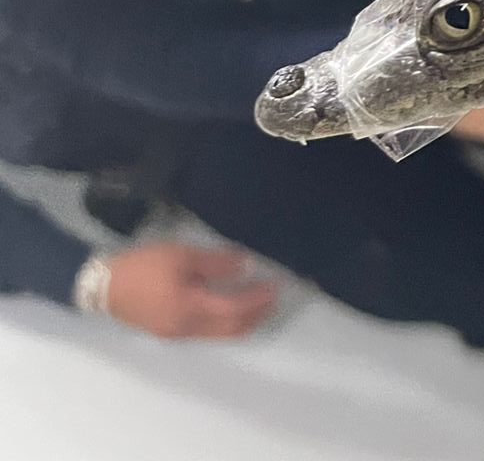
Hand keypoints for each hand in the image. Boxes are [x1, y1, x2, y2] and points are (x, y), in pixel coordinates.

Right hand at [104, 243, 277, 338]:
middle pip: (232, 329)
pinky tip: (231, 307)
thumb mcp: (182, 256)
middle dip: (258, 315)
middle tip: (274, 298)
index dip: (258, 299)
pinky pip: (207, 333)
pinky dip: (226, 323)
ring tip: (259, 304)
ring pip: (221, 334)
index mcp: (189, 308)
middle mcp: (186, 328)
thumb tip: (246, 267)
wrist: (102, 286)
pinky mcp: (169, 332)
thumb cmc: (143, 266)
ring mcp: (177, 334)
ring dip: (244, 321)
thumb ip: (216, 264)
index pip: (235, 309)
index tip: (276, 285)